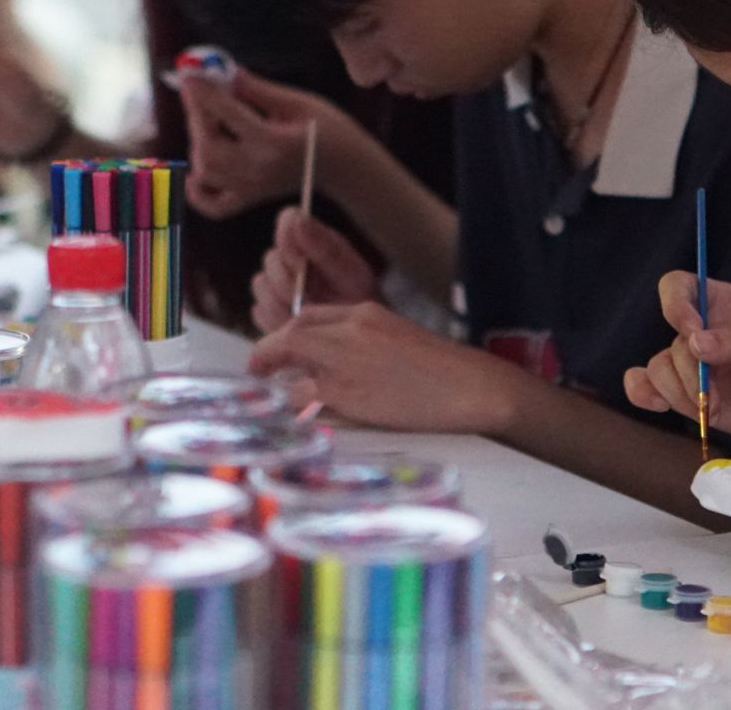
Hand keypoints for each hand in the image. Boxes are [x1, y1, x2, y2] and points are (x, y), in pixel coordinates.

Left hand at [180, 68, 371, 220]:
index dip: (204, 92)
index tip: (190, 75)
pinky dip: (197, 192)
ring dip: (197, 142)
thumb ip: (259, 90)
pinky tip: (195, 172)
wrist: (347, 167)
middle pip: (209, 145)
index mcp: (273, 141)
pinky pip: (214, 205)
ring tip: (209, 121)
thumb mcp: (299, 102)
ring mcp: (252, 187)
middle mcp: (258, 168)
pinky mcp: (251, 198)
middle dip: (197, 115)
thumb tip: (228, 74)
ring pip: (206, 170)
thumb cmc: (329, 130)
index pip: (226, 114)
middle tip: (199, 93)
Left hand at [248, 302, 523, 433]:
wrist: (472, 387)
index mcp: (366, 311)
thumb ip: (365, 344)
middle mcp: (350, 328)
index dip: (290, 334)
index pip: (312, 314)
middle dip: (270, 350)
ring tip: (270, 397)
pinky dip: (291, 406)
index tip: (283, 353)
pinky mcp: (345, 391)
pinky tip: (294, 418)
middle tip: (258, 371)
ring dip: (276, 378)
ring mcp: (345, 358)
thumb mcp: (400, 340)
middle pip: (293, 330)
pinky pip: (300, 395)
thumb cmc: (445, 372)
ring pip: (289, 357)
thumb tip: (336, 365)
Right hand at [249, 207, 380, 333]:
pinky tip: (298, 325)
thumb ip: (323, 247)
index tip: (303, 263)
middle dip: (291, 280)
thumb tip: (296, 219)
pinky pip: (259, 311)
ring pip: (260, 284)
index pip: (289, 219)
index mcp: (314, 238)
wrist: (357, 338)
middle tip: (311, 297)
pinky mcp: (265, 310)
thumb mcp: (350, 274)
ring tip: (309, 313)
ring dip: (284, 302)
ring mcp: (274, 283)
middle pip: (271, 258)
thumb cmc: (359, 302)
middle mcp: (290, 257)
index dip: (291, 240)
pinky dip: (278, 321)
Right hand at [623, 273, 730, 458]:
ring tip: (711, 409)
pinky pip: (646, 386)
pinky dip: (643, 394)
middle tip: (715, 397)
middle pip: (671, 340)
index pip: (677, 286)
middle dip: (689, 373)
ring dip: (678, 392)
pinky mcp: (686, 394)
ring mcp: (691, 364)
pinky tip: (658, 406)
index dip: (675, 305)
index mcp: (722, 304)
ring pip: (658, 368)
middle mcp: (700, 330)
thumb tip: (695, 342)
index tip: (692, 332)